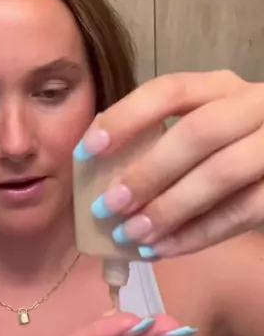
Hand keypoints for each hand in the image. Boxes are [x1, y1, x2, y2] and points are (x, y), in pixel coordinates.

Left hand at [76, 70, 263, 257]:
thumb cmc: (230, 149)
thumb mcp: (202, 127)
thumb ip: (161, 136)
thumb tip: (94, 167)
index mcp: (220, 87)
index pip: (170, 89)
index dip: (126, 118)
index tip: (87, 151)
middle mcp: (253, 106)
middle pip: (198, 133)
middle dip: (147, 172)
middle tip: (107, 206)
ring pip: (222, 174)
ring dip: (170, 208)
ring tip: (131, 234)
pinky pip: (243, 212)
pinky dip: (199, 234)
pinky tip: (163, 249)